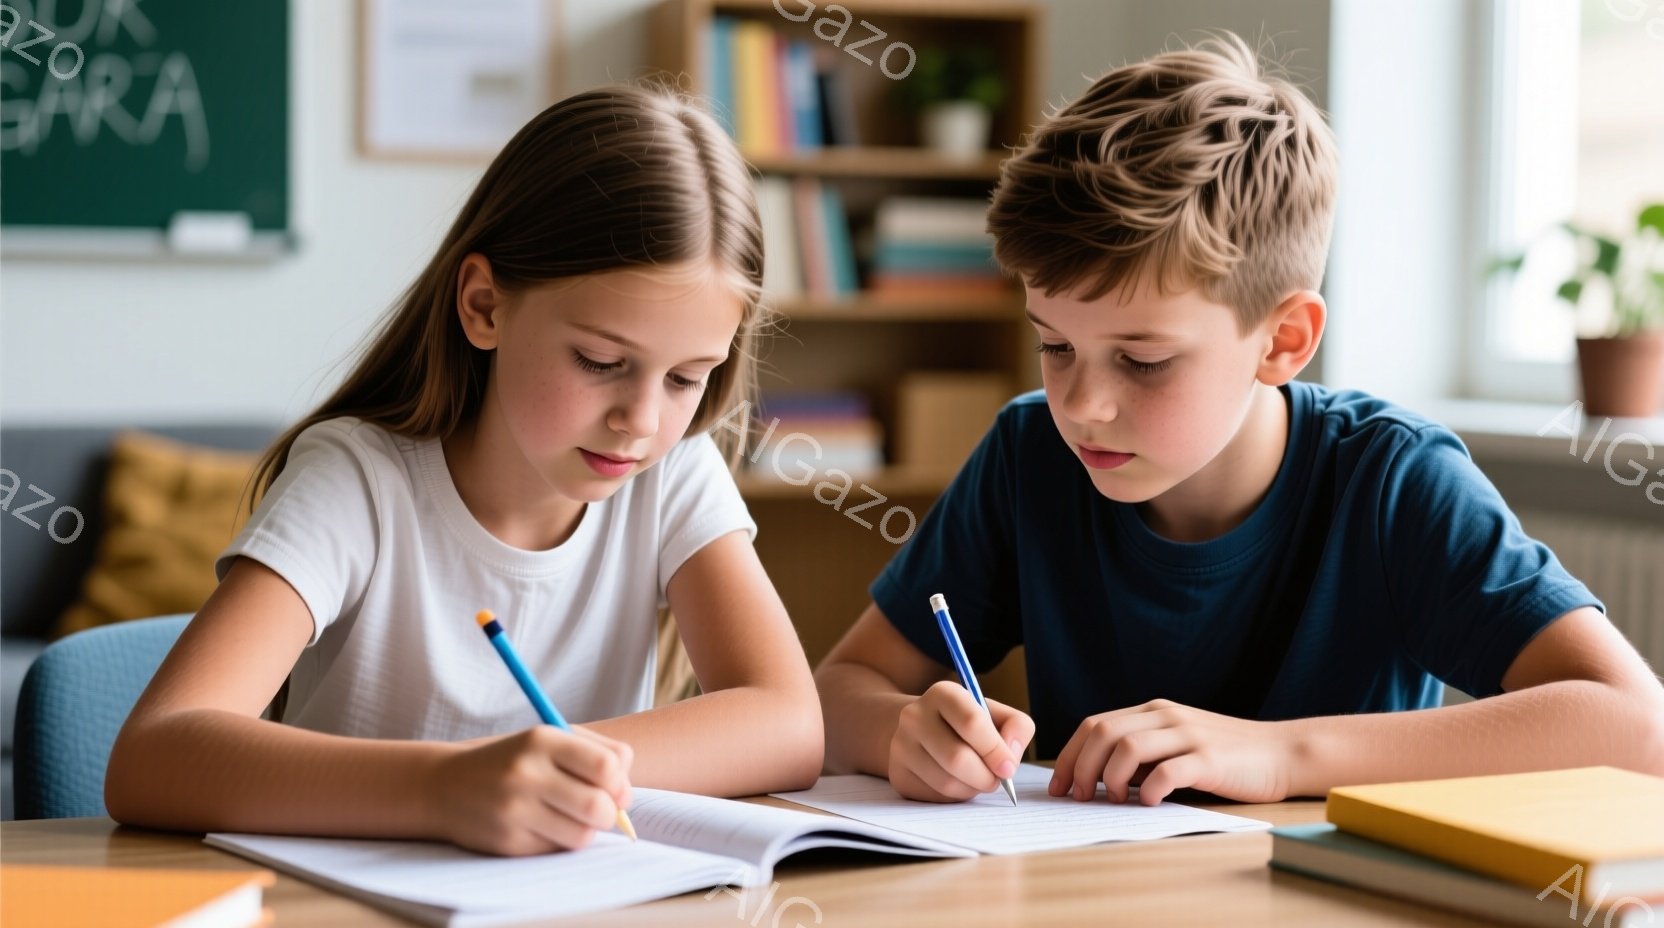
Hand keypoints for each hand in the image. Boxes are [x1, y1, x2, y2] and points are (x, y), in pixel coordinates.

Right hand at [432, 726, 633, 855]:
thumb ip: (599, 753)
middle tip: (599, 809)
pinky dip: (559, 842)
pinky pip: (556, 851)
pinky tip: (542, 826)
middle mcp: (526, 773)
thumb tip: (626, 794)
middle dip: (609, 812)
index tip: (615, 788)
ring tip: (569, 816)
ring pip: (582, 835)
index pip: (606, 766)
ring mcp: (514, 810)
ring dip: (585, 829)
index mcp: (540, 739)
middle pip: (598, 806)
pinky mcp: (507, 842)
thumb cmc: (514, 760)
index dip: (620, 782)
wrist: (445, 786)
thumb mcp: (551, 739)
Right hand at [889, 680, 1034, 801]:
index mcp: (943, 693)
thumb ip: (1017, 727)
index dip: (995, 750)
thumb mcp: (995, 713)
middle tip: (997, 779)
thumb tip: (1010, 758)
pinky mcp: (898, 774)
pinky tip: (958, 783)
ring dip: (973, 789)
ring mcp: (901, 746)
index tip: (1009, 767)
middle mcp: (915, 716)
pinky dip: (956, 796)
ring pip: (947, 782)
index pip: (971, 723)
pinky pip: (935, 796)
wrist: (921, 729)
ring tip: (978, 779)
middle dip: (986, 776)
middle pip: (957, 758)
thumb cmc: (966, 723)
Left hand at [1049, 699, 1297, 804]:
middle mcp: (1166, 717)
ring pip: (1128, 748)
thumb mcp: (1176, 747)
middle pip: (1104, 733)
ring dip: (1110, 778)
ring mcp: (1188, 735)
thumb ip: (1142, 757)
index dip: (1071, 754)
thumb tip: (1095, 780)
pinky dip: (1150, 790)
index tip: (1059, 786)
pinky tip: (1150, 803)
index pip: (1095, 724)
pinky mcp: (1209, 759)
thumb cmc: (1225, 758)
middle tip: (1077, 797)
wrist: (1282, 753)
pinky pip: (1167, 771)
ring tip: (1113, 800)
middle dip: (1081, 767)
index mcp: (1154, 712)